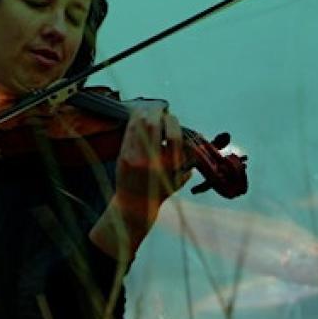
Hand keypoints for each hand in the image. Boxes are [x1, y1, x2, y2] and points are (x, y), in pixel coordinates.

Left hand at [112, 100, 189, 230]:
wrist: (134, 206)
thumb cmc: (158, 194)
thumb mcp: (177, 181)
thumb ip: (186, 163)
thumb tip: (194, 145)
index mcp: (166, 167)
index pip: (173, 136)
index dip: (173, 122)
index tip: (173, 119)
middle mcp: (149, 161)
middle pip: (152, 123)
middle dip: (158, 113)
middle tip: (161, 112)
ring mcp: (133, 157)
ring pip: (138, 123)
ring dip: (145, 113)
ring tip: (150, 113)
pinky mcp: (122, 155)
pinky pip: (129, 131)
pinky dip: (135, 121)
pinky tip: (139, 119)